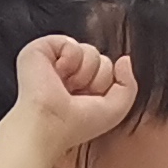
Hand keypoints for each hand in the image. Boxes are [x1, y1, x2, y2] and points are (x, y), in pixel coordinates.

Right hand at [13, 34, 137, 150]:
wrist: (49, 125)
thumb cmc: (76, 124)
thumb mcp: (116, 109)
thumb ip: (128, 84)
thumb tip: (125, 59)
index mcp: (81, 85)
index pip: (106, 68)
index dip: (103, 83)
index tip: (86, 100)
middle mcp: (66, 72)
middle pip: (99, 57)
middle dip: (95, 77)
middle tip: (75, 93)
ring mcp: (52, 61)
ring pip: (89, 50)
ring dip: (83, 71)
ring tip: (65, 85)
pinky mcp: (38, 50)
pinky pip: (70, 42)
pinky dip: (70, 58)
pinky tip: (58, 73)